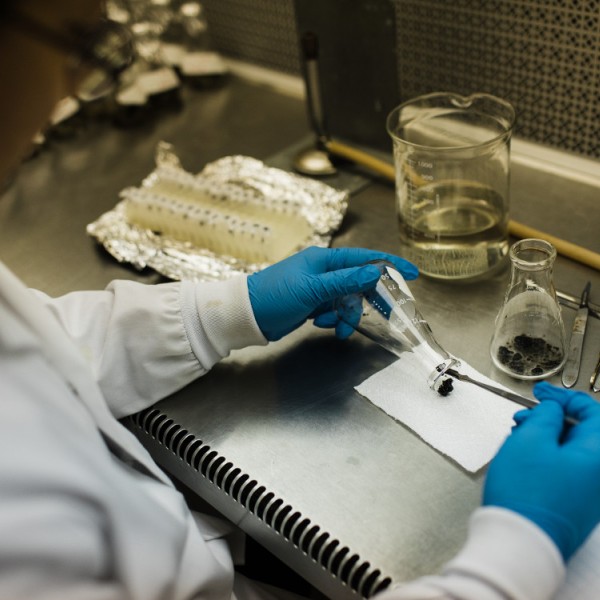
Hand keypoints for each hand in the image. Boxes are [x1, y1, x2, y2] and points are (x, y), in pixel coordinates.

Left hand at [247, 246, 417, 340]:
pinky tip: (319, 324)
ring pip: (347, 301)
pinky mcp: (312, 304)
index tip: (411, 273)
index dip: (390, 265)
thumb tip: (375, 272)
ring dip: (345, 316)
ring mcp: (318, 288)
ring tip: (334, 328)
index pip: (365, 259)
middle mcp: (324, 271)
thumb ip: (345, 281)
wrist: (246, 316)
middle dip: (367, 301)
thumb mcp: (312, 289)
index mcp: (325, 260)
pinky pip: (333, 310)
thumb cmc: (275, 296)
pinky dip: (332, 319)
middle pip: (359, 284)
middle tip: (385, 315)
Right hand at [483, 382, 599, 560]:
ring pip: (572, 450)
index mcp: (597, 454)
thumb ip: (546, 416)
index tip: (541, 393)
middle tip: (524, 416)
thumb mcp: (531, 439)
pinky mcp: (576, 504)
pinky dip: (547, 455)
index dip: (565, 397)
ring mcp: (590, 491)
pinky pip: (566, 469)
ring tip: (517, 436)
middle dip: (552, 418)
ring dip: (546, 436)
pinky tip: (524, 456)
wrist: (522, 540)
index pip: (592, 412)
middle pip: (583, 432)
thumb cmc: (526, 490)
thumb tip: (554, 410)